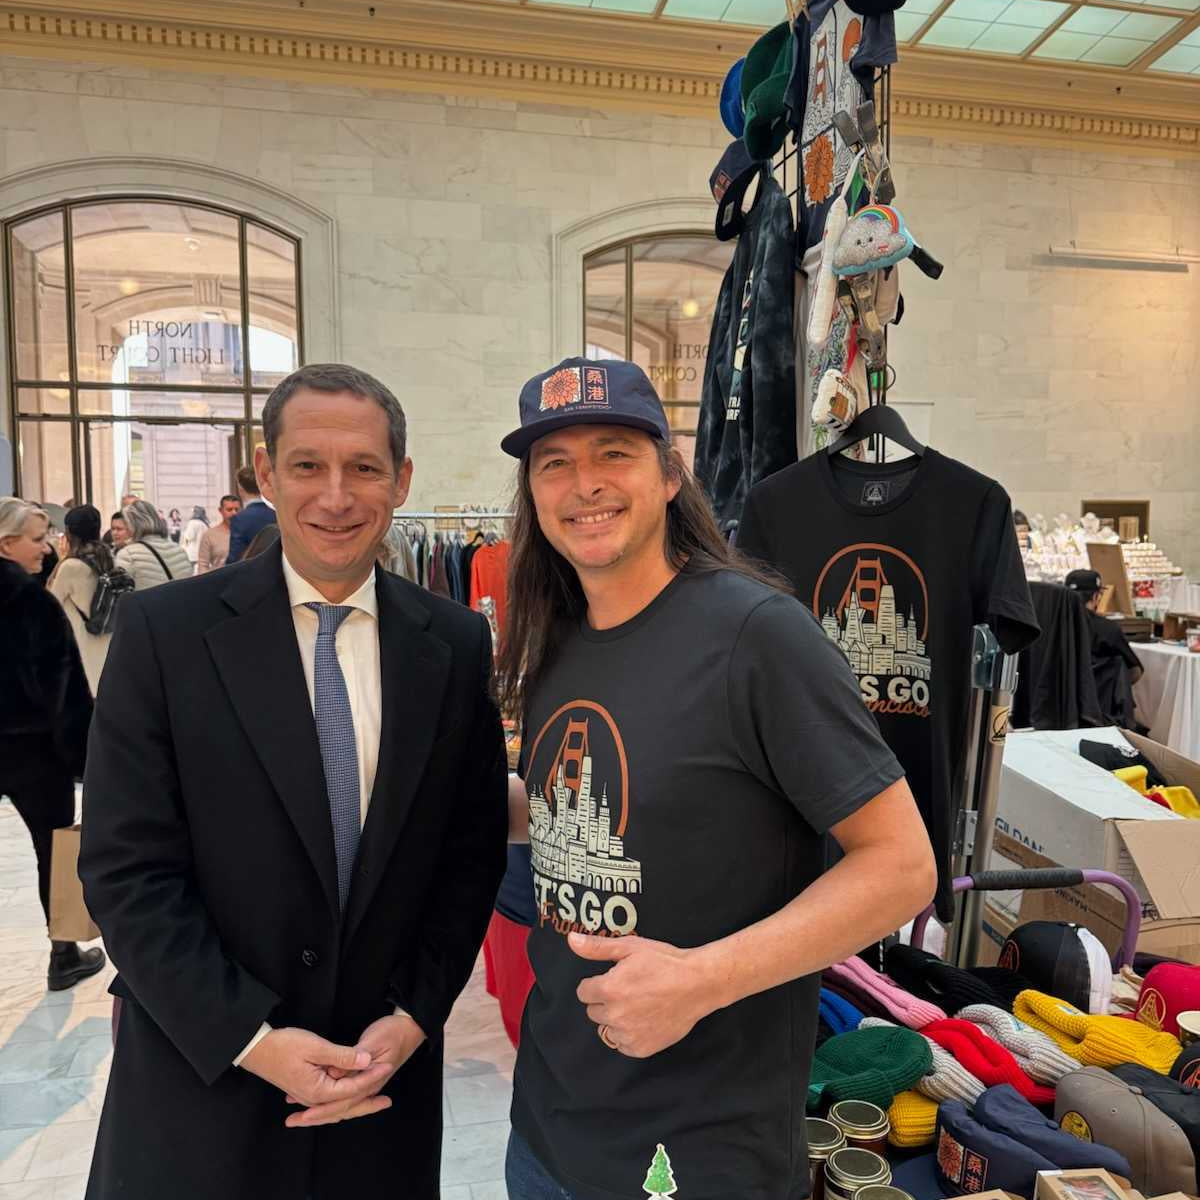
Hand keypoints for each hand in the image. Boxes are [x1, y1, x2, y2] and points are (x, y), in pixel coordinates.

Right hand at [240, 1027, 391, 1113]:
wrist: (256, 1049)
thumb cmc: (283, 1045)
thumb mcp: (316, 1046)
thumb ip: (343, 1056)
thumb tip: (367, 1060)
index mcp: (318, 1090)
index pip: (352, 1088)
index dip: (372, 1076)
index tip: (387, 1066)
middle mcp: (313, 1098)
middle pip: (346, 1105)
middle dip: (368, 1102)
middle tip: (388, 1101)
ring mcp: (308, 1096)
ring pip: (337, 1105)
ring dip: (356, 1102)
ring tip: (374, 1101)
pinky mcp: (304, 1089)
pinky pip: (328, 1101)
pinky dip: (341, 1100)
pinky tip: (348, 1098)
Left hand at [285, 1013, 426, 1127]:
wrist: (411, 1027)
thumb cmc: (393, 1032)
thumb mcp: (373, 1041)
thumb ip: (352, 1058)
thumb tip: (334, 1073)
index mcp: (371, 1081)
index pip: (343, 1102)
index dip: (322, 1109)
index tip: (303, 1115)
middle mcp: (369, 1087)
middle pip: (341, 1109)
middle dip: (317, 1116)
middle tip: (293, 1121)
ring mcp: (369, 1085)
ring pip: (343, 1105)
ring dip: (322, 1111)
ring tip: (301, 1116)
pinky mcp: (366, 1079)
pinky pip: (345, 1095)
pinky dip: (330, 1101)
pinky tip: (317, 1100)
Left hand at [570, 932, 714, 1057]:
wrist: (697, 984)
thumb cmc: (664, 962)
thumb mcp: (630, 947)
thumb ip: (597, 947)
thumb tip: (571, 939)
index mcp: (609, 989)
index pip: (583, 992)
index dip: (597, 983)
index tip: (614, 979)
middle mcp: (615, 1015)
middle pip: (593, 1011)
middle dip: (605, 1000)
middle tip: (629, 990)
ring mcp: (628, 1034)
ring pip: (606, 1029)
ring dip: (615, 1019)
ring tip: (637, 1005)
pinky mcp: (641, 1048)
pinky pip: (622, 1044)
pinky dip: (628, 1035)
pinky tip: (644, 1020)